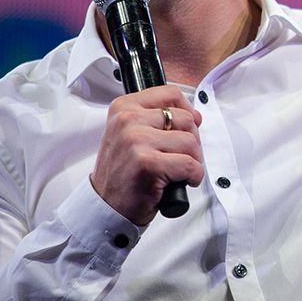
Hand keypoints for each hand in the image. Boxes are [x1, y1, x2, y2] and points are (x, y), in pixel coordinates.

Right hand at [91, 85, 203, 224]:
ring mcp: (136, 141)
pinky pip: (190, 165)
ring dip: (193, 161)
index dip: (187, 111)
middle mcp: (127, 120)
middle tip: (179, 158)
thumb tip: (195, 114)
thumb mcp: (132, 135)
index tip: (185, 128)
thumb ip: (158, 119)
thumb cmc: (124, 172)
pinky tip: (180, 182)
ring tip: (177, 171)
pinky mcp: (147, 164)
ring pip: (190, 142)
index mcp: (124, 107)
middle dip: (192, 142)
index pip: (171, 94)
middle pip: (186, 119)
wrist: (106, 206)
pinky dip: (193, 176)